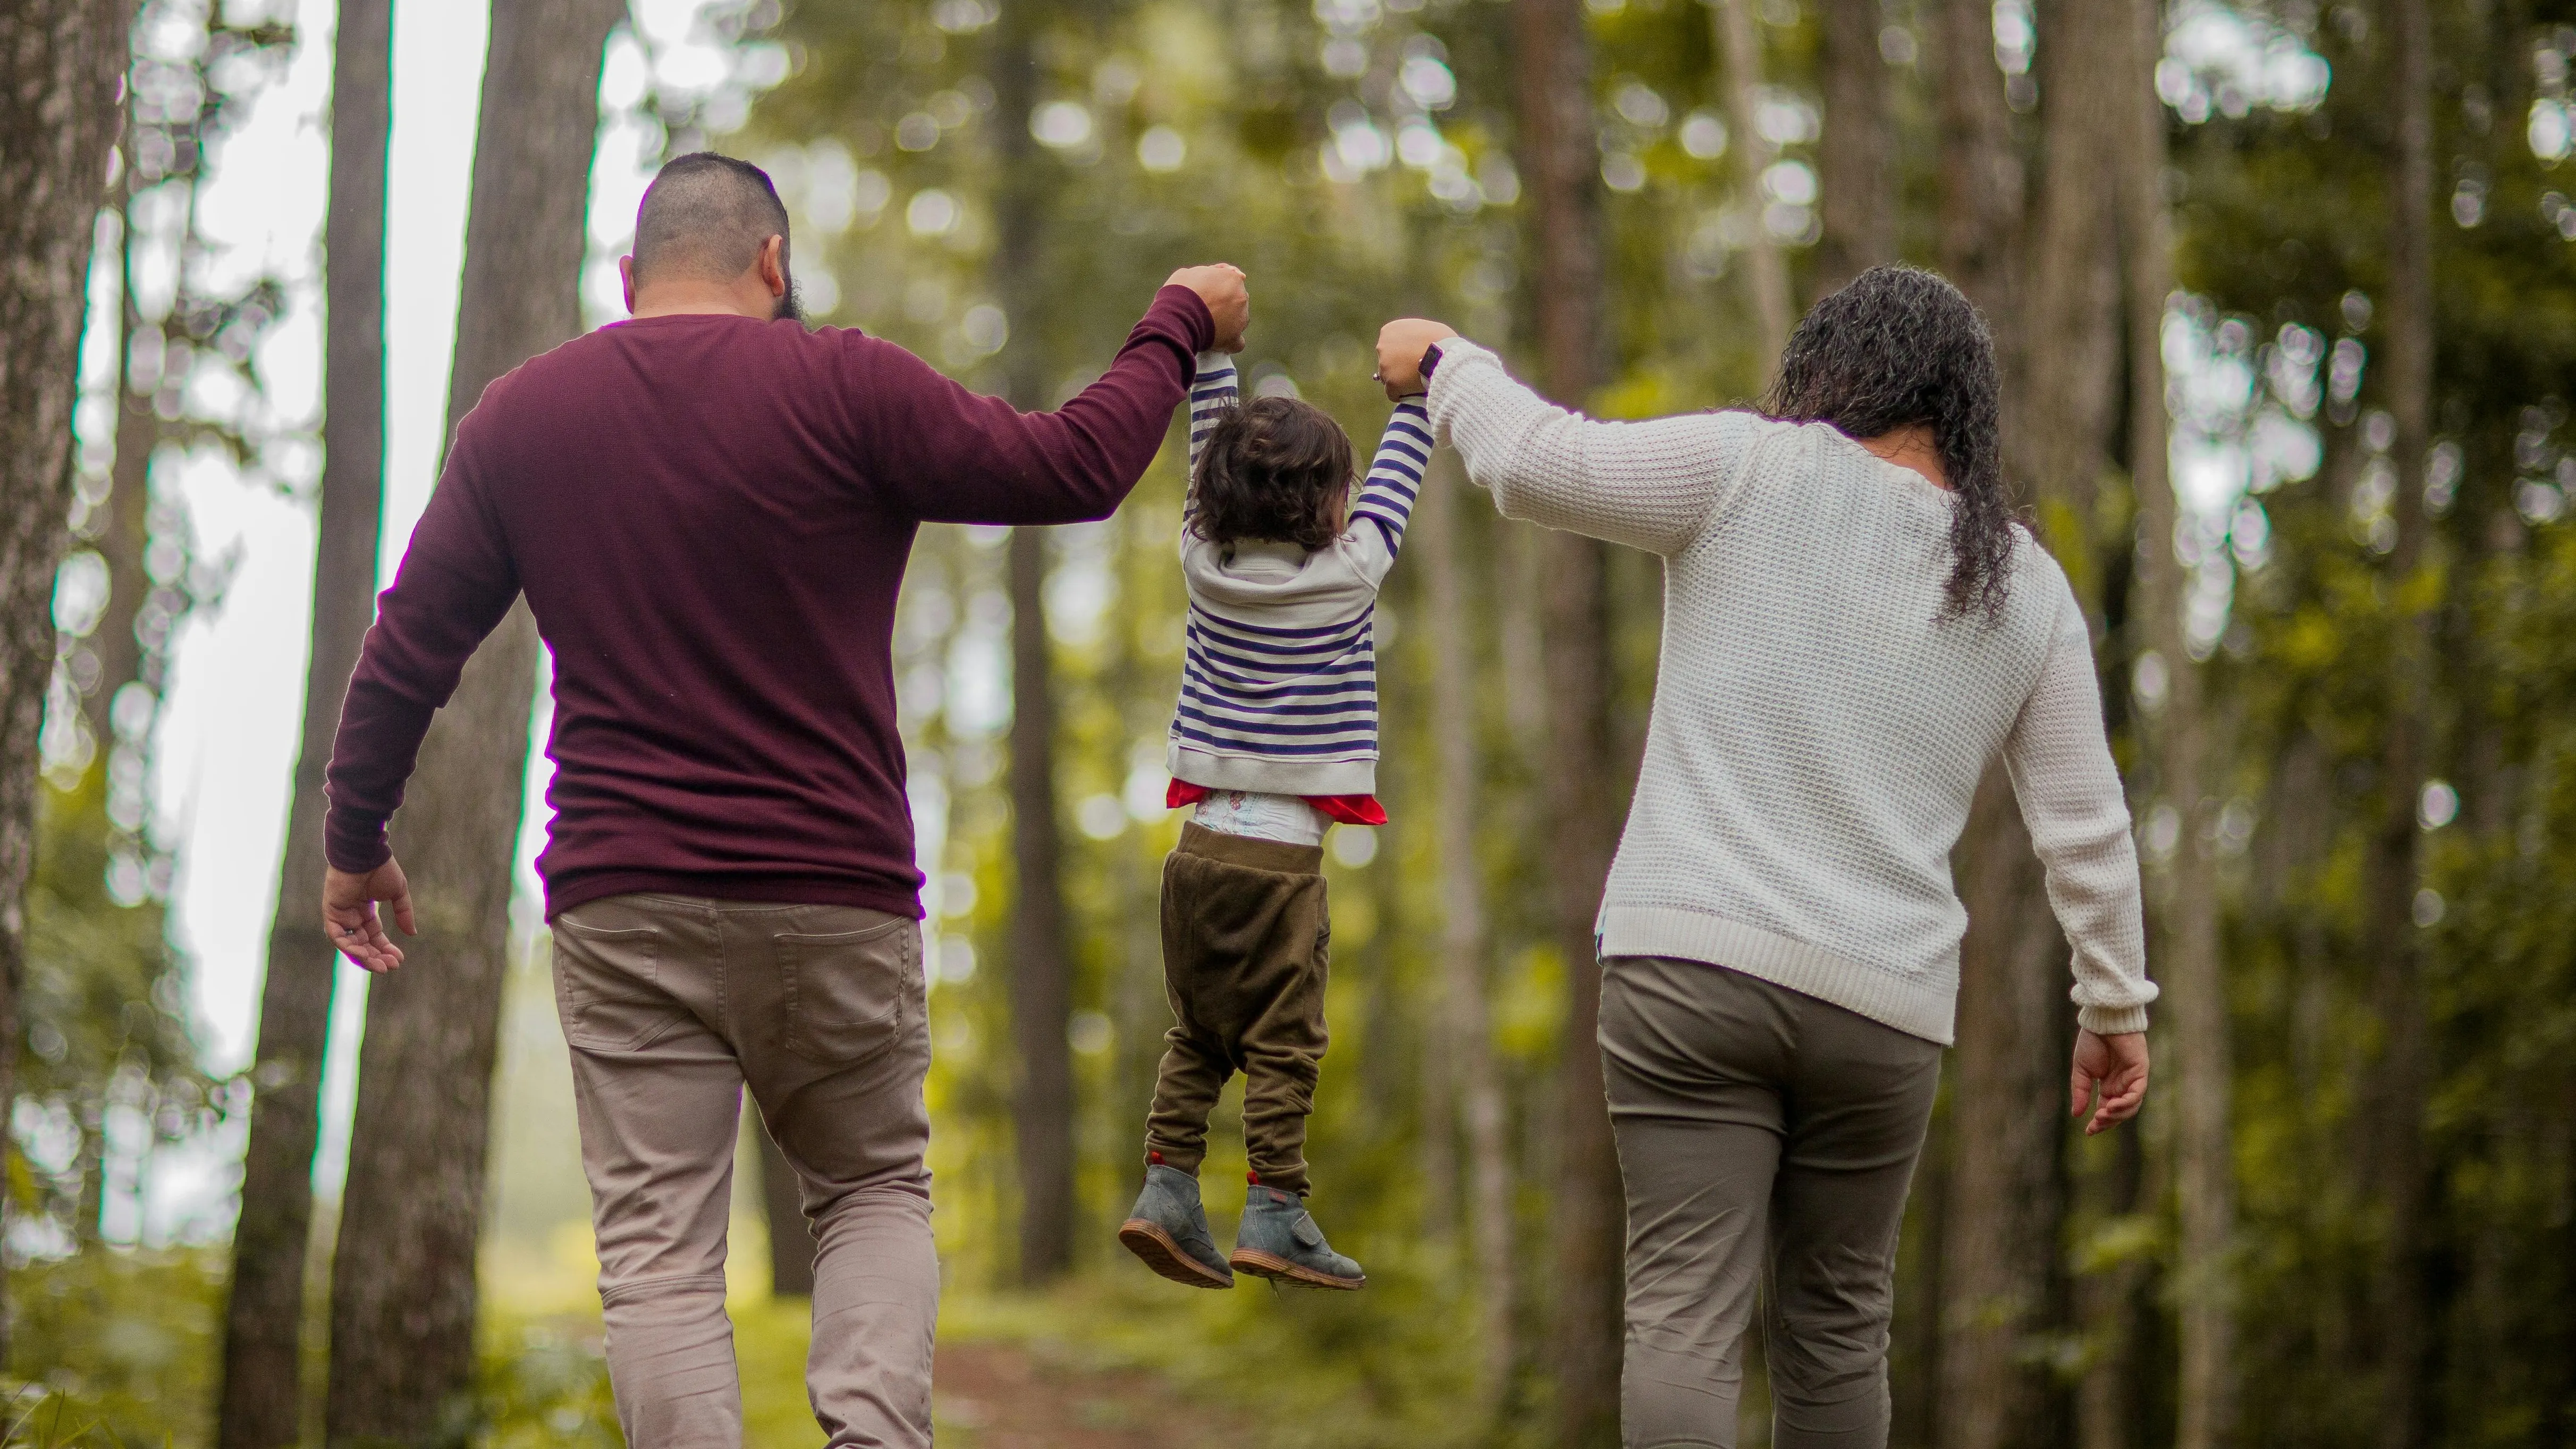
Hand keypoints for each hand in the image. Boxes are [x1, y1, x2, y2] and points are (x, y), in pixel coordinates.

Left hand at [325, 859, 415, 973]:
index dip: (386, 948)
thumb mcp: (398, 893)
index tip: (399, 959)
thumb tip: (412, 933)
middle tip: (390, 967)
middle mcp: (352, 915)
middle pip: (363, 943)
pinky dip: (349, 946)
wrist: (365, 853)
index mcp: (365, 910)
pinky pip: (337, 935)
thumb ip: (403, 913)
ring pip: (350, 943)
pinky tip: (364, 954)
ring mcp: (340, 914)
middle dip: (376, 956)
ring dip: (364, 956)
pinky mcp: (331, 911)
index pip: (374, 936)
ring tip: (380, 965)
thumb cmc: (382, 868)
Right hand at [1166, 264, 1248, 352]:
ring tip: (1209, 327)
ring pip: (1239, 321)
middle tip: (1206, 309)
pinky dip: (1229, 344)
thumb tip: (1208, 278)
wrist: (1176, 314)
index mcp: (1232, 278)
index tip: (1208, 292)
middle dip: (1225, 304)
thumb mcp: (1189, 273)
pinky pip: (1237, 343)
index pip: (1231, 280)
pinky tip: (1221, 345)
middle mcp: (1241, 296)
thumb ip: (1205, 275)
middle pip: (1237, 300)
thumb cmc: (1180, 292)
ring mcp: (1240, 317)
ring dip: (1227, 323)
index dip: (1218, 286)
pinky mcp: (1234, 337)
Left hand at [1374, 318, 1457, 398]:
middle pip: (1387, 361)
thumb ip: (1415, 336)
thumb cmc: (1442, 340)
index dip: (1402, 354)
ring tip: (1416, 382)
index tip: (1413, 359)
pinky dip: (1402, 395)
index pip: (1390, 345)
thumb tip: (1418, 344)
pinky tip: (1413, 393)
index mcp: (1389, 330)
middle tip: (1414, 371)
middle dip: (1398, 367)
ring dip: (1400, 381)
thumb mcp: (1425, 328)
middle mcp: (1382, 346)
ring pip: (1389, 378)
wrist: (1444, 356)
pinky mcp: (1390, 384)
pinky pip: (1393, 393)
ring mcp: (1384, 366)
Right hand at [2068, 1028, 2148, 1134]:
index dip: (2099, 1123)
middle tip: (2095, 1125)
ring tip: (2102, 1115)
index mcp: (2109, 1085)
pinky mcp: (2140, 1072)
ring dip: (2117, 1114)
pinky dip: (2126, 1102)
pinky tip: (2112, 1105)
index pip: (2107, 1110)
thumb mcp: (2081, 1070)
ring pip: (2131, 1106)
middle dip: (2108, 1122)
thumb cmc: (2092, 1041)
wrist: (2102, 1021)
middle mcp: (2122, 1085)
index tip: (2088, 1131)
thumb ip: (2080, 1091)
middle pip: (2121, 1113)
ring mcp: (2133, 1079)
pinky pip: (2137, 1093)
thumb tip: (2077, 1114)